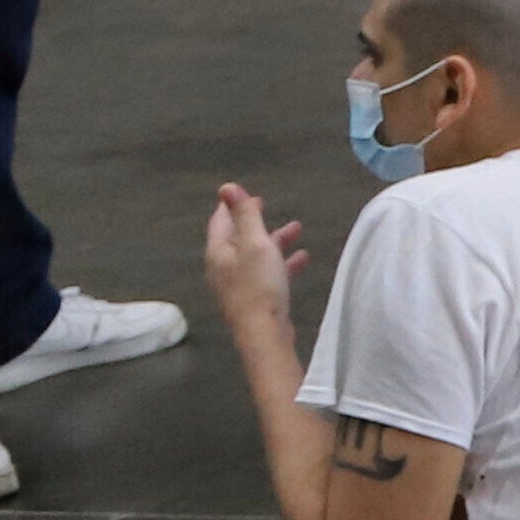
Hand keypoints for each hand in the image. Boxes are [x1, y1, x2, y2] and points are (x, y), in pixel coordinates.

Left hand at [199, 181, 304, 337]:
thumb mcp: (255, 243)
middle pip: (237, 237)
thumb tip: (227, 187)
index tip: (245, 193)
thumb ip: (245, 215)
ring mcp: (238, 284)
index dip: (232, 205)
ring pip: (255, 254)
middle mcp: (223, 267)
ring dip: (273, 240)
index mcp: (219, 252)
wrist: (263, 333)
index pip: (221, 221)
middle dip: (254, 220)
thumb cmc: (259, 284)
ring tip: (297, 228)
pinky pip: (266, 272)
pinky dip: (281, 261)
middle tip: (265, 204)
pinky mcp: (253, 297)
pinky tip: (301, 259)